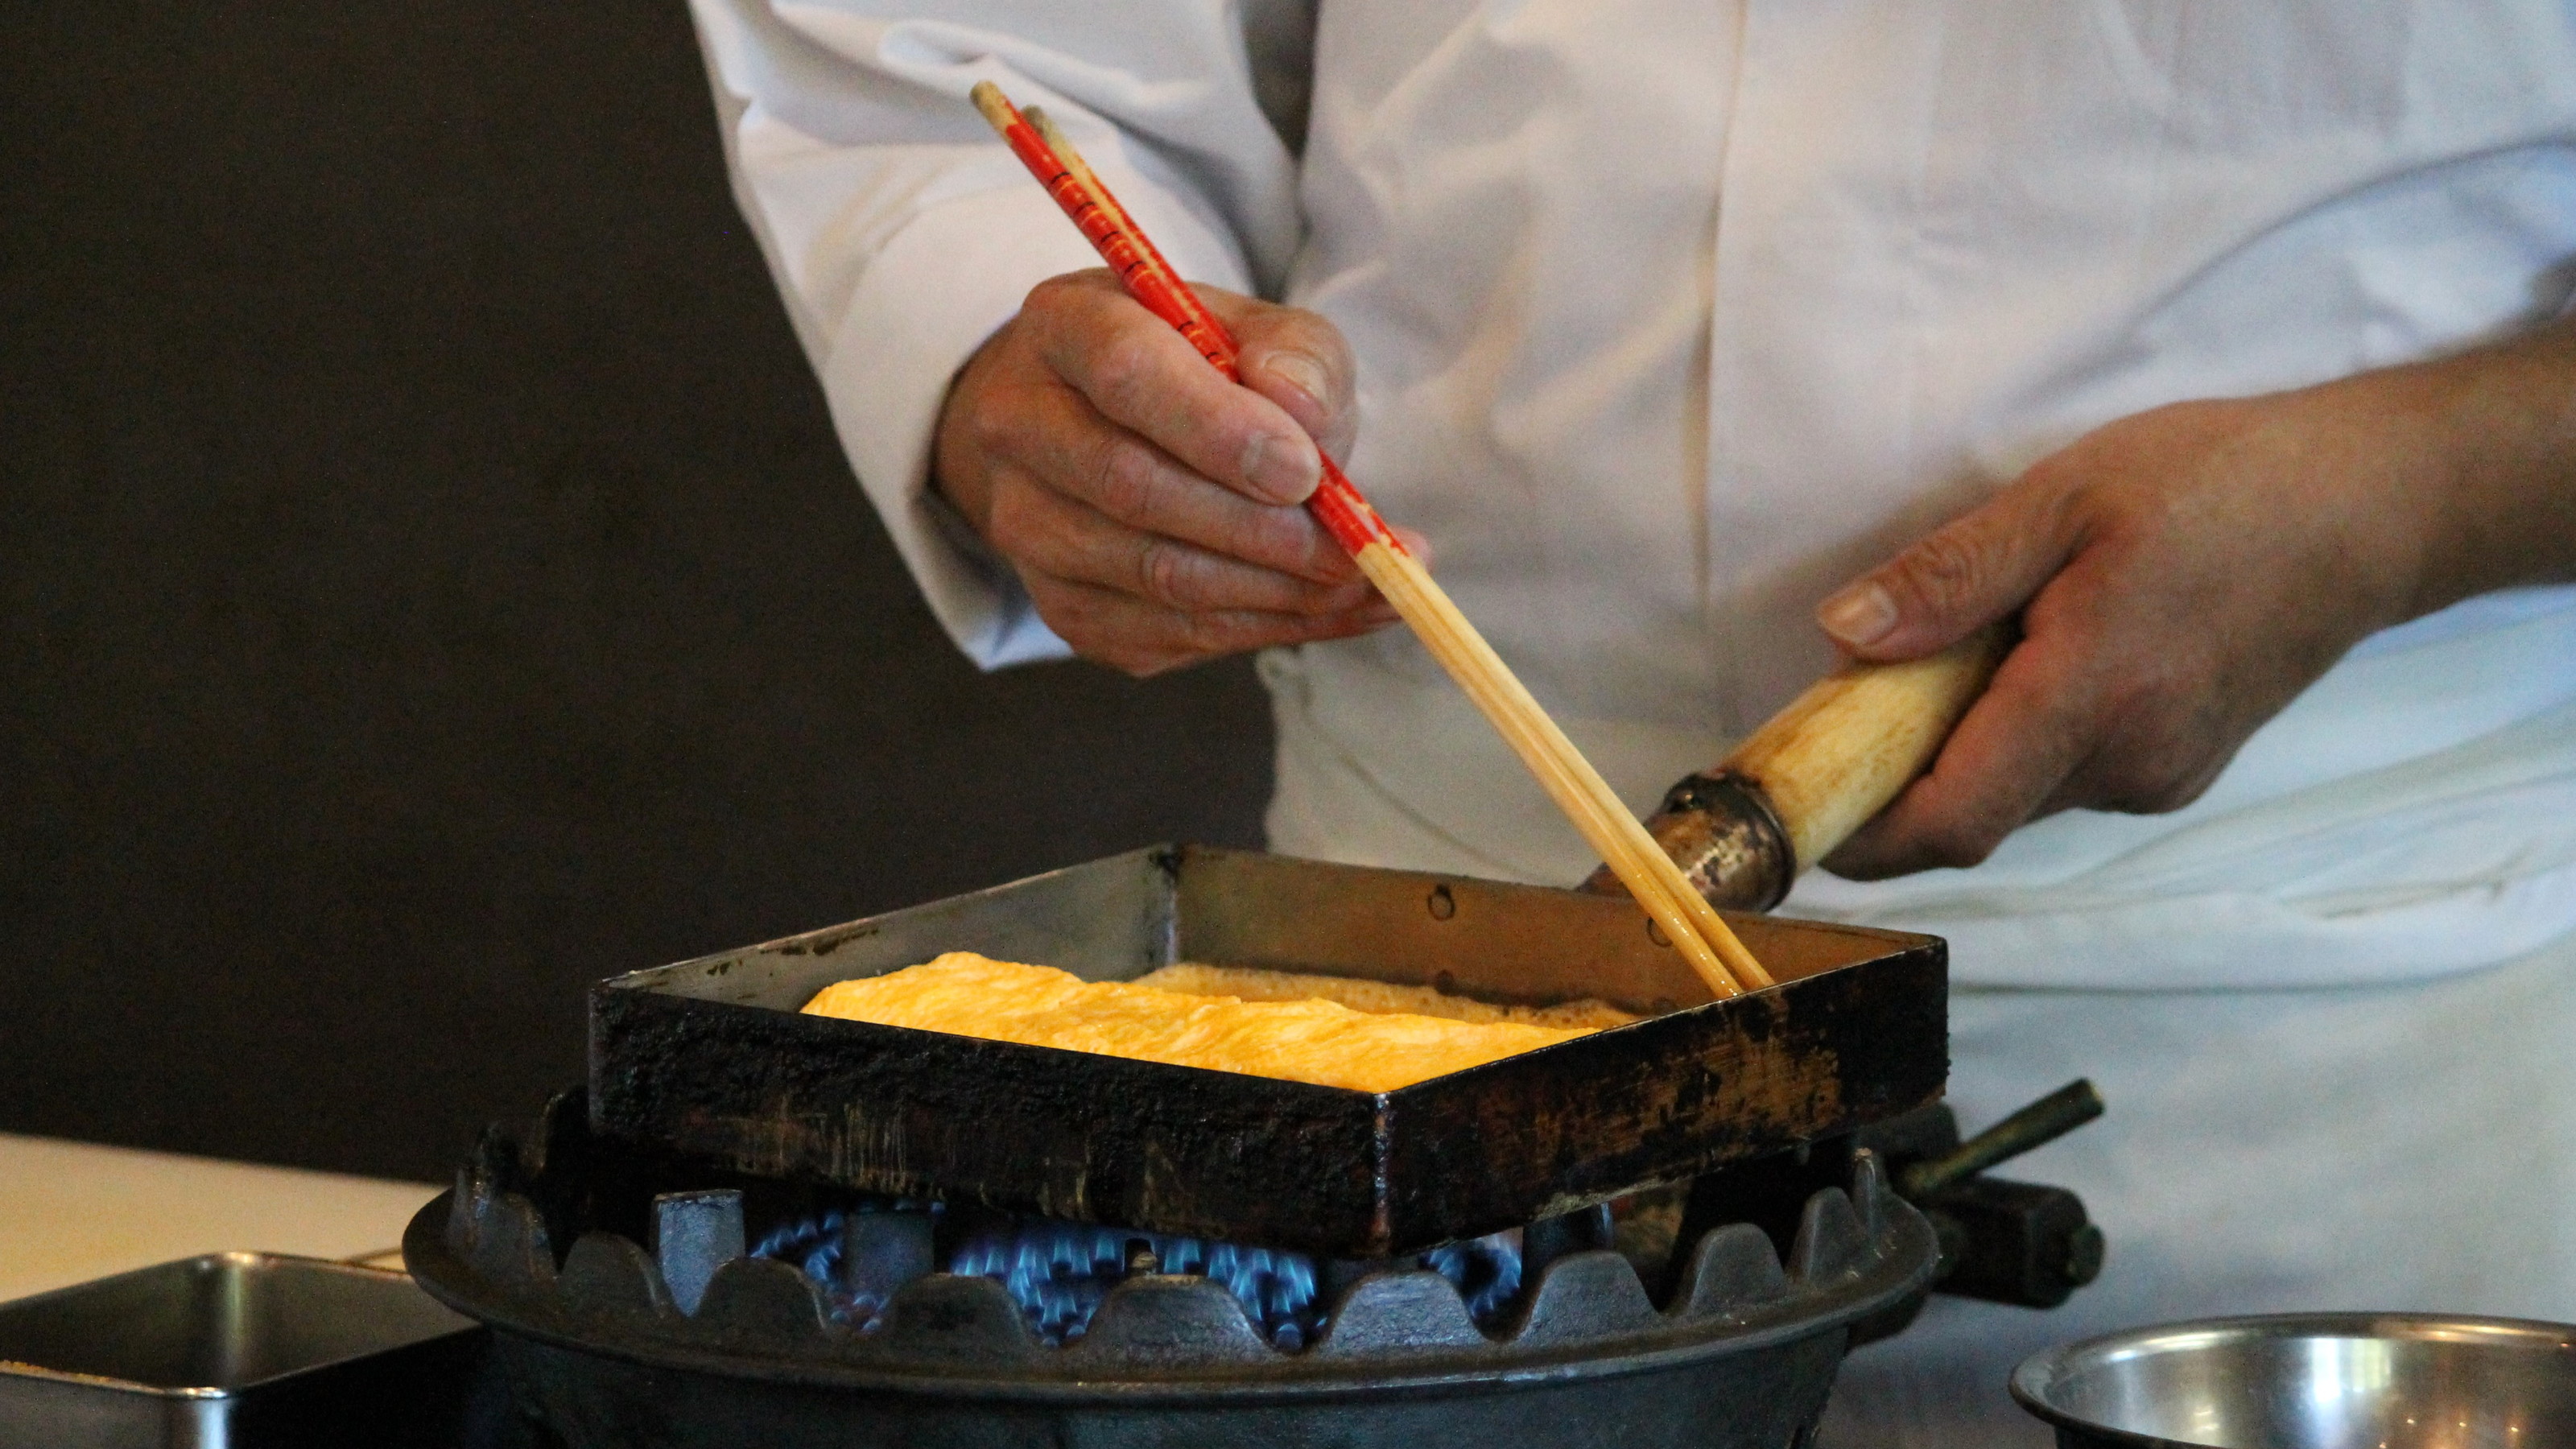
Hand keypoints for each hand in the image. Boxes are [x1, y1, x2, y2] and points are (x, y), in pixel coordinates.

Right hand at [933, 269, 1408, 675]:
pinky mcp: (1061, 605)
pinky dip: (1263, 629)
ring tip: (1365, 582)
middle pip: (1134, 489)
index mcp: (1065, 326)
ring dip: (1275, 592)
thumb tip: (1301, 412)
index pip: (1127, 374)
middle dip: (1260, 531)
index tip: (1305, 472)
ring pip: (1153, 576)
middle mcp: (1019, 425)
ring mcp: (1027, 525)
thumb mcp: (1260, 331)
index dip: (1219, 430)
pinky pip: (1166, 634)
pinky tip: (1331, 611)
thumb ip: (1295, 354)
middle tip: (1355, 550)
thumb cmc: (1198, 371)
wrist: (1113, 430)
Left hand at [1813, 317, 2575, 877]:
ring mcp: (2159, 776)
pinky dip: (2015, 741)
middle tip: (1851, 703)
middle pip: (1973, 814)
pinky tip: (2023, 663)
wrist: (2368, 509)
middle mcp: (2129, 762)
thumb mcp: (2065, 499)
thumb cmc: (2220, 485)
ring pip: (2017, 797)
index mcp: (2092, 697)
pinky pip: (2063, 778)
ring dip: (1960, 753)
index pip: (1955, 819)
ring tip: (1950, 657)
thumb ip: (1950, 577)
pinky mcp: (2177, 770)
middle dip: (1898, 776)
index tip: (1798, 814)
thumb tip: (1843, 635)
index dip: (1865, 835)